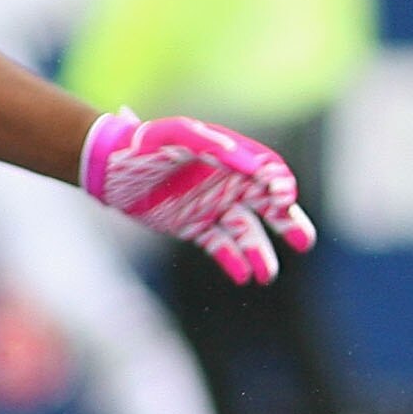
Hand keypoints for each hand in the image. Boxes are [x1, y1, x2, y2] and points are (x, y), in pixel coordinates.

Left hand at [82, 110, 318, 284]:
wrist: (108, 168)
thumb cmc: (143, 144)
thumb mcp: (176, 137)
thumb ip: (212, 145)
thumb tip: (248, 165)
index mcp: (230, 156)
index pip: (268, 170)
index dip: (281, 184)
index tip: (283, 199)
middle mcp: (227, 181)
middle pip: (268, 206)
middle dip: (288, 223)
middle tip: (304, 242)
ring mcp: (212, 206)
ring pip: (246, 232)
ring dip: (259, 252)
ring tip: (267, 274)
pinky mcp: (194, 227)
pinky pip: (220, 247)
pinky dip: (232, 261)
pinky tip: (243, 276)